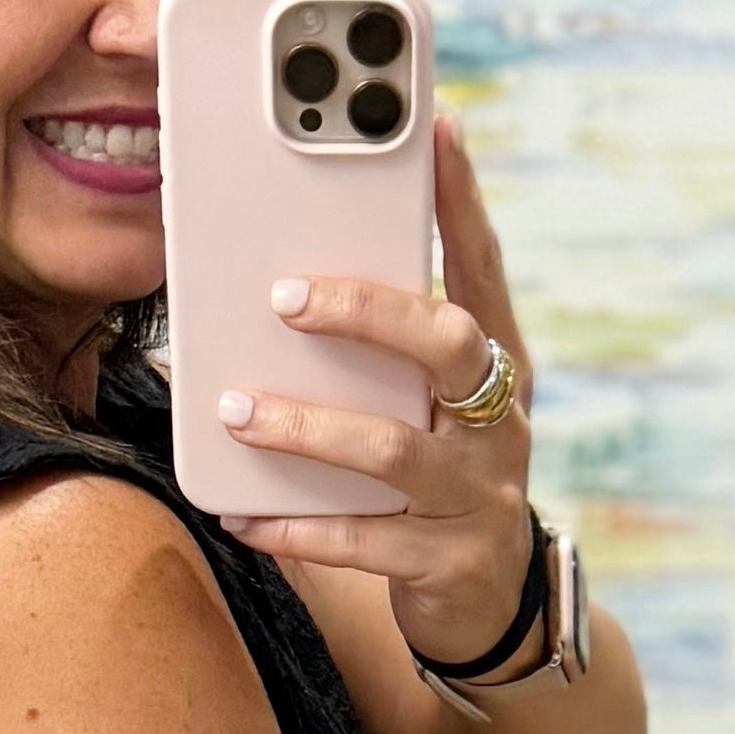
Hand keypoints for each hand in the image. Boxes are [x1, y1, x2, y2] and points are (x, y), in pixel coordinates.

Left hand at [216, 113, 537, 673]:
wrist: (486, 607)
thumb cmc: (434, 480)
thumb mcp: (425, 408)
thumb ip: (381, 353)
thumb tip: (277, 284)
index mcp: (497, 367)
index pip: (483, 267)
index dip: (461, 199)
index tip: (436, 126)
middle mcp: (498, 423)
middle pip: (448, 345)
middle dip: (367, 312)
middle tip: (285, 296)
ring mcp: (478, 495)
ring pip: (392, 451)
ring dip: (306, 426)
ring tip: (236, 410)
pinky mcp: (445, 564)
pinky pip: (359, 541)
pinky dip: (292, 527)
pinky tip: (238, 513)